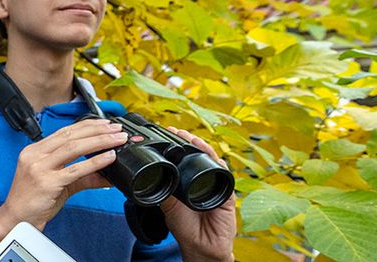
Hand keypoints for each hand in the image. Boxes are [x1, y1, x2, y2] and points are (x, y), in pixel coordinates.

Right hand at [0, 119, 128, 229]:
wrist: (17, 219)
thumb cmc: (34, 201)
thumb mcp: (58, 182)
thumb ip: (83, 176)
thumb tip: (108, 174)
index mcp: (34, 151)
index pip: (64, 131)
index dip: (87, 126)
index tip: (105, 124)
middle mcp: (35, 155)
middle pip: (70, 136)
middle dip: (97, 130)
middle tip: (116, 130)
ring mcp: (40, 168)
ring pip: (74, 148)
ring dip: (99, 142)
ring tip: (117, 140)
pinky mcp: (47, 183)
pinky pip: (75, 169)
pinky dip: (95, 162)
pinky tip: (108, 158)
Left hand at [161, 127, 236, 261]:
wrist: (200, 246)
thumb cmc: (185, 227)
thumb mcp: (168, 205)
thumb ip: (163, 190)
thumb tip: (149, 175)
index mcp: (188, 181)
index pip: (185, 158)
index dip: (179, 145)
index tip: (169, 132)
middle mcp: (203, 180)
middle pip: (200, 156)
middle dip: (191, 142)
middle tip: (179, 131)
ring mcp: (215, 186)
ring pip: (212, 162)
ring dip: (205, 149)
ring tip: (194, 140)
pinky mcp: (227, 195)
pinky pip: (225, 177)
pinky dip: (220, 167)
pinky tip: (215, 159)